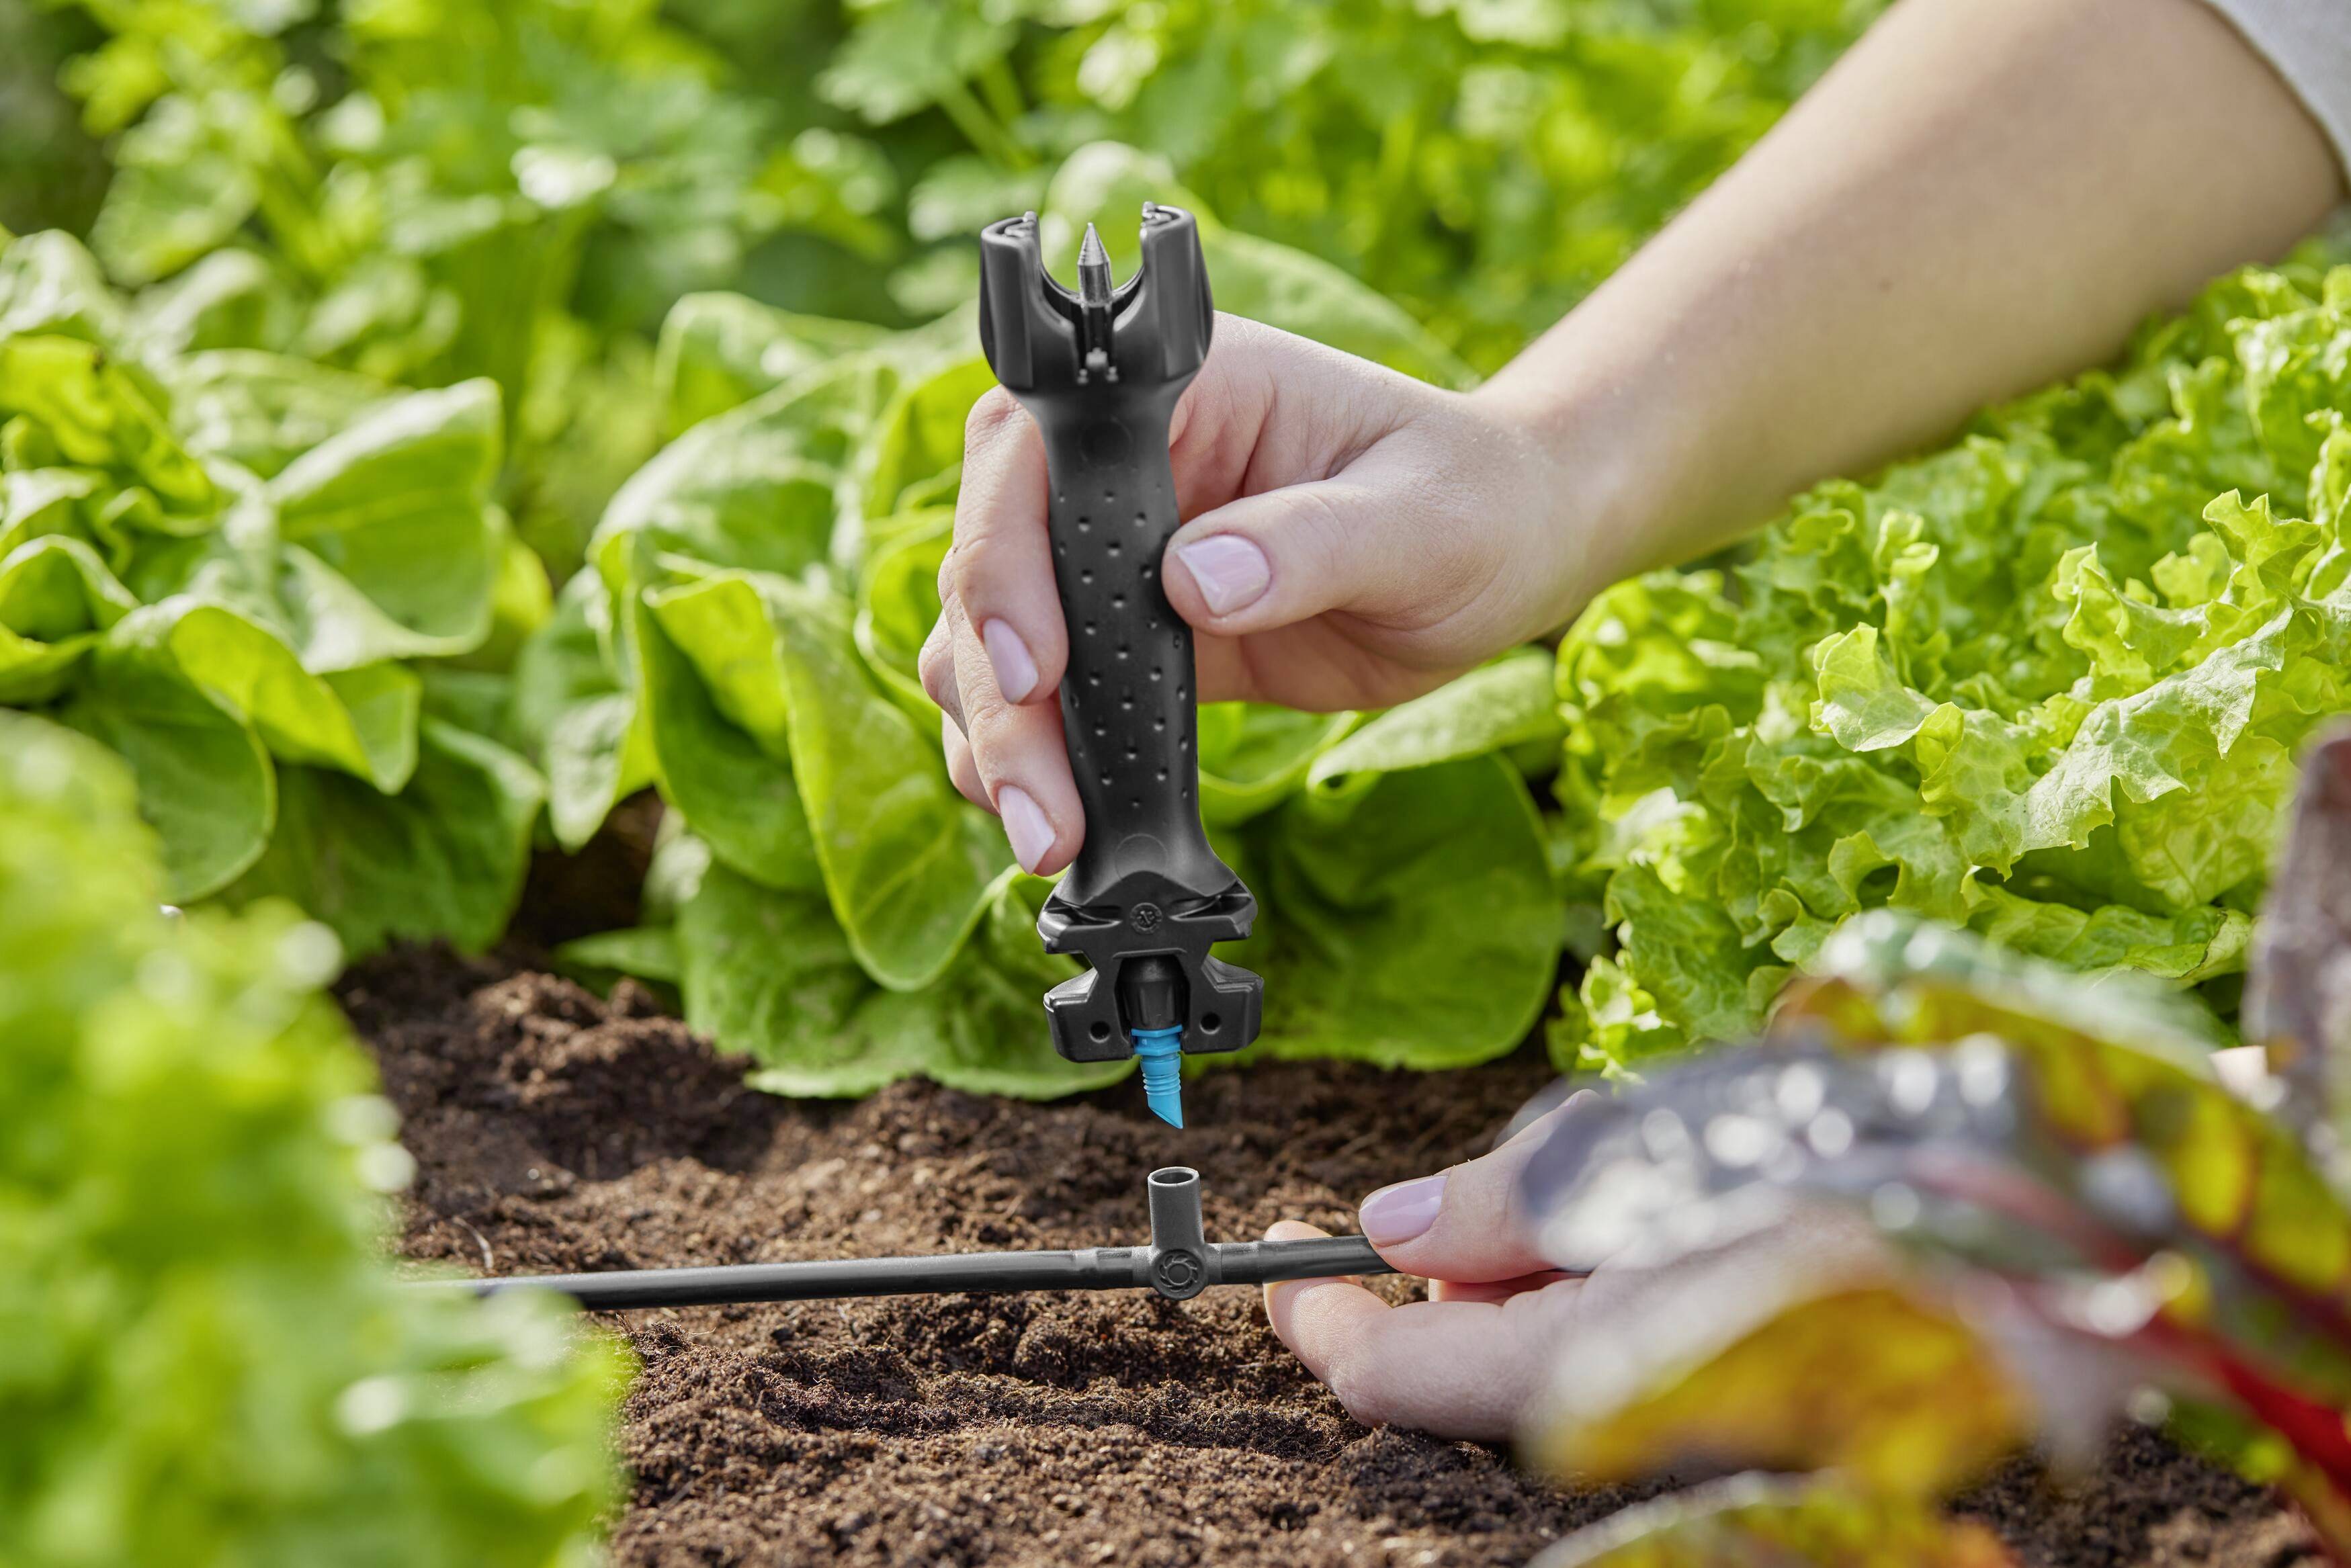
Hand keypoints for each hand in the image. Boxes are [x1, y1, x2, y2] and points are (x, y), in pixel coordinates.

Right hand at [921, 315, 1606, 875]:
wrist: (1505, 551)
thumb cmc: (1473, 502)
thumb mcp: (1420, 516)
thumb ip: (1313, 541)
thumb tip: (1197, 582)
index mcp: (1180, 391)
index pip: (1034, 454)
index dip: (1007, 558)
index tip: (1042, 669)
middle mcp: (1121, 464)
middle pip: (992, 561)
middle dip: (1000, 689)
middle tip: (1042, 806)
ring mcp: (1113, 552)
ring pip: (989, 637)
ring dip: (996, 737)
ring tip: (1047, 835)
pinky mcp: (1128, 636)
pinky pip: (1041, 695)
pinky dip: (1024, 756)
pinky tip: (1051, 822)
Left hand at [1265, 1092, 1886, 1441]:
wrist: (2037, 1218)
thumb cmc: (1844, 1165)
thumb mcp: (1630, 1154)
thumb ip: (1495, 1206)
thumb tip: (1392, 1231)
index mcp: (1579, 1362)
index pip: (1394, 1378)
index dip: (1319, 1320)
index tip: (1278, 1263)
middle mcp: (1622, 1401)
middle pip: (1468, 1358)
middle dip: (1443, 1275)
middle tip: (1458, 1194)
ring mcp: (1678, 1393)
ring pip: (1544, 1337)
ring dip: (1532, 1257)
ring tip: (1603, 1166)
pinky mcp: (1729, 1370)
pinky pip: (1617, 1333)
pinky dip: (1598, 1271)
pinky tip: (1654, 1202)